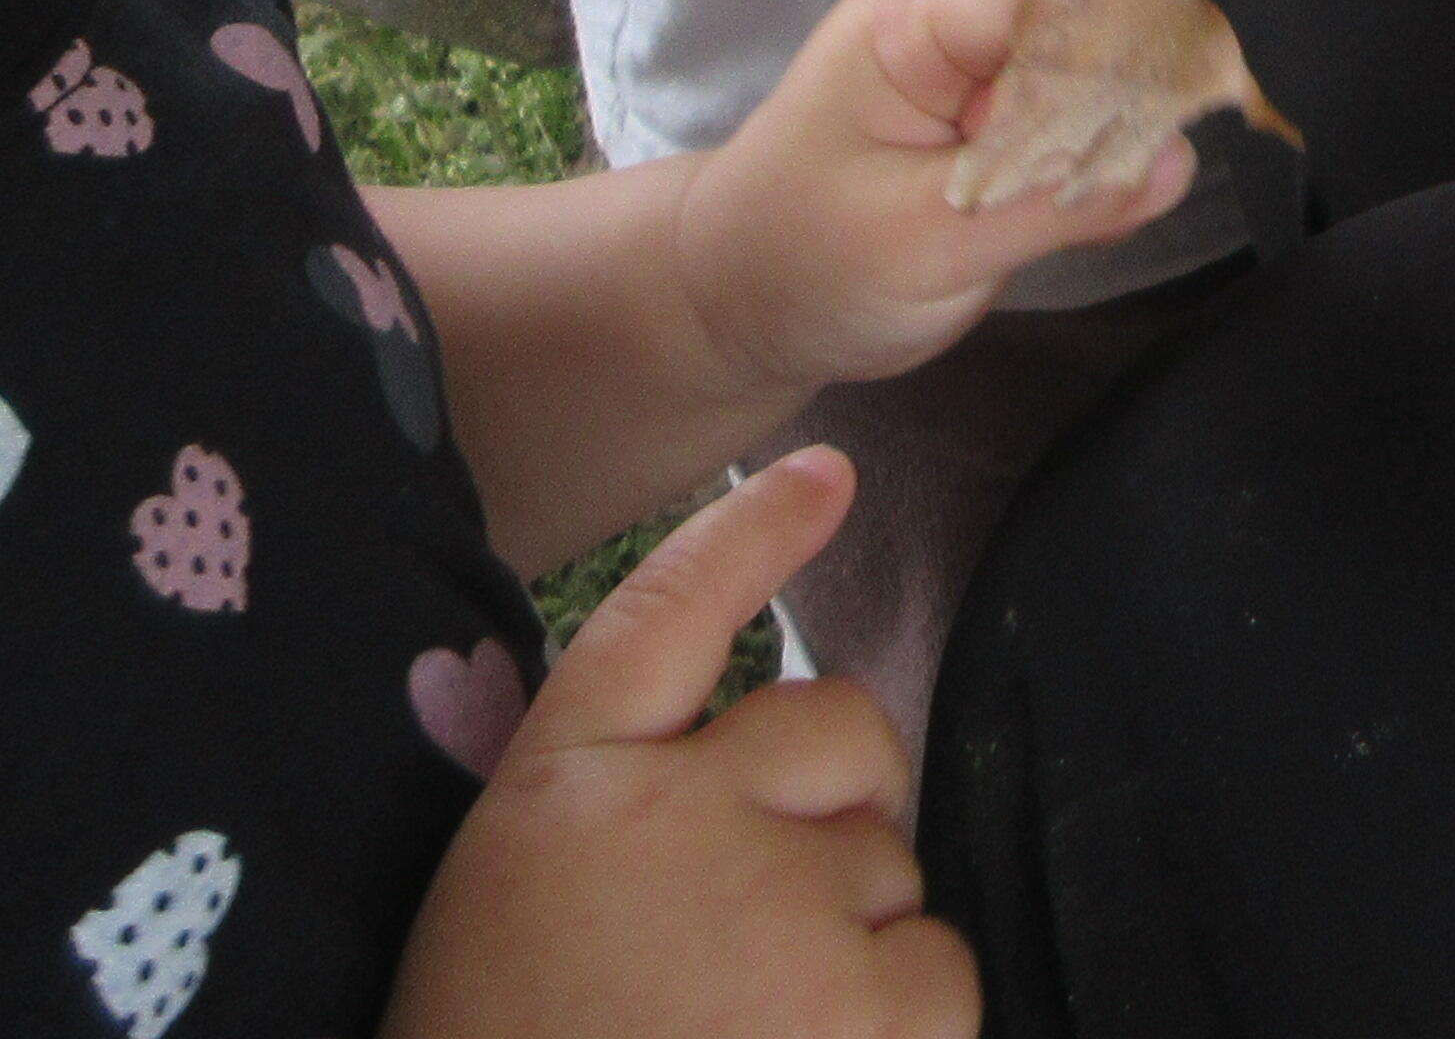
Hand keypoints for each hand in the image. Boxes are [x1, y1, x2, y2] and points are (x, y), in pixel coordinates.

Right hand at [384, 453, 977, 1038]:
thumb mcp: (517, 906)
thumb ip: (624, 817)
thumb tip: (768, 757)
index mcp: (566, 787)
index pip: (664, 612)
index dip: (749, 534)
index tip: (824, 472)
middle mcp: (681, 813)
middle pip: (838, 736)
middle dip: (826, 818)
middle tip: (731, 955)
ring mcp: (787, 901)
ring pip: (894, 866)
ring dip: (856, 940)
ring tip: (748, 1038)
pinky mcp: (870, 1002)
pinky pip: (937, 965)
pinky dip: (897, 1024)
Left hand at [669, 0, 1194, 408]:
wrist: (743, 306)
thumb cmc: (799, 262)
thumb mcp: (917, 241)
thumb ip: (1043, 202)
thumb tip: (1173, 162)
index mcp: (922, 14)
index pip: (1055, 1)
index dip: (1118, 57)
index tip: (1167, 121)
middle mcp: (966, 24)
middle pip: (1093, 30)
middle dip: (1127, 103)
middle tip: (1138, 176)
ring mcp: (991, 73)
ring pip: (1103, 82)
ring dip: (1116, 142)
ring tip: (1111, 202)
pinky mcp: (1010, 125)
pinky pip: (1088, 127)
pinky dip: (1102, 171)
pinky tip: (1102, 208)